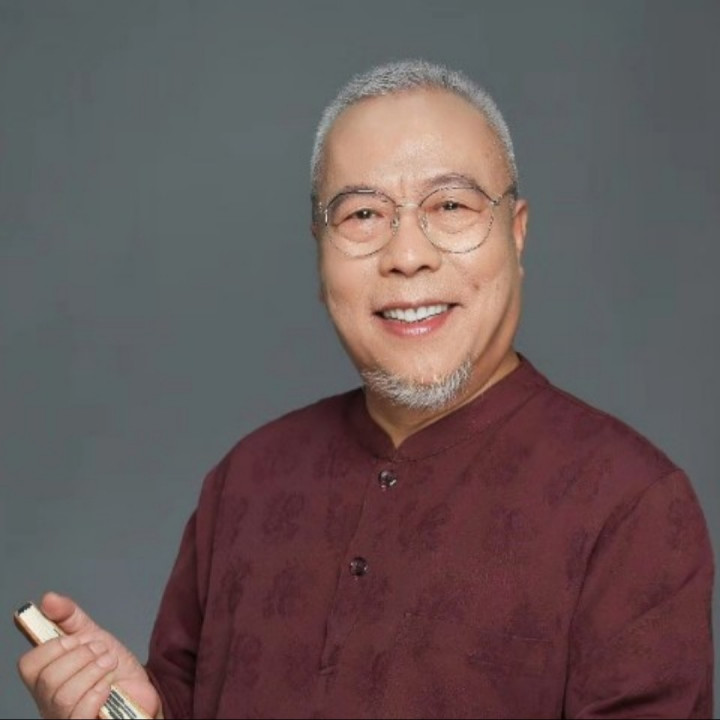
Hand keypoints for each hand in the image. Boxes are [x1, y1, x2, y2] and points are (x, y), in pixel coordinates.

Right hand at [17, 592, 160, 718]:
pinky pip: (79, 713)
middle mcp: (48, 702)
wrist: (139, 688)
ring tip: (109, 664)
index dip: (54, 647)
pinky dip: (98, 692)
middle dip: (83, 655)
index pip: (28, 665)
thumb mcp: (91, 634)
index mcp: (45, 678)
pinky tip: (108, 686)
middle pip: (49, 678)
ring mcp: (64, 716)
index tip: (79, 639)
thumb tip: (48, 599)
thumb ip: (69, 616)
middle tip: (101, 651)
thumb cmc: (112, 667)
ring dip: (94, 670)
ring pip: (64, 694)